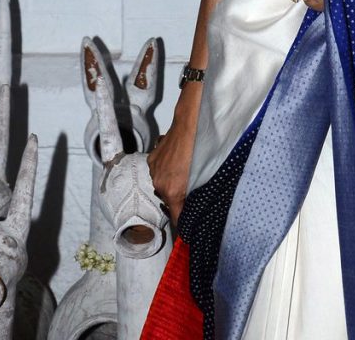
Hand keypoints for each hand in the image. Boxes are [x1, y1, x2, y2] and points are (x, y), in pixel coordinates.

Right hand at [146, 110, 196, 226]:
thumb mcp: (203, 176)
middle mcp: (159, 183)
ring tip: (183, 172)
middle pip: (169, 199)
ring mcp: (154, 170)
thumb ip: (195, 194)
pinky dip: (166, 170)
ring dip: (171, 182)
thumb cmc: (201, 149)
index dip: (183, 225)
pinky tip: (176, 161)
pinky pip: (158, 170)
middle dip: (178, 198)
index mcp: (173, 191)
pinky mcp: (152, 158)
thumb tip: (196, 206)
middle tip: (190, 192)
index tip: (187, 232)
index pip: (176, 217)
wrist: (190, 123)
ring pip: (163, 184)